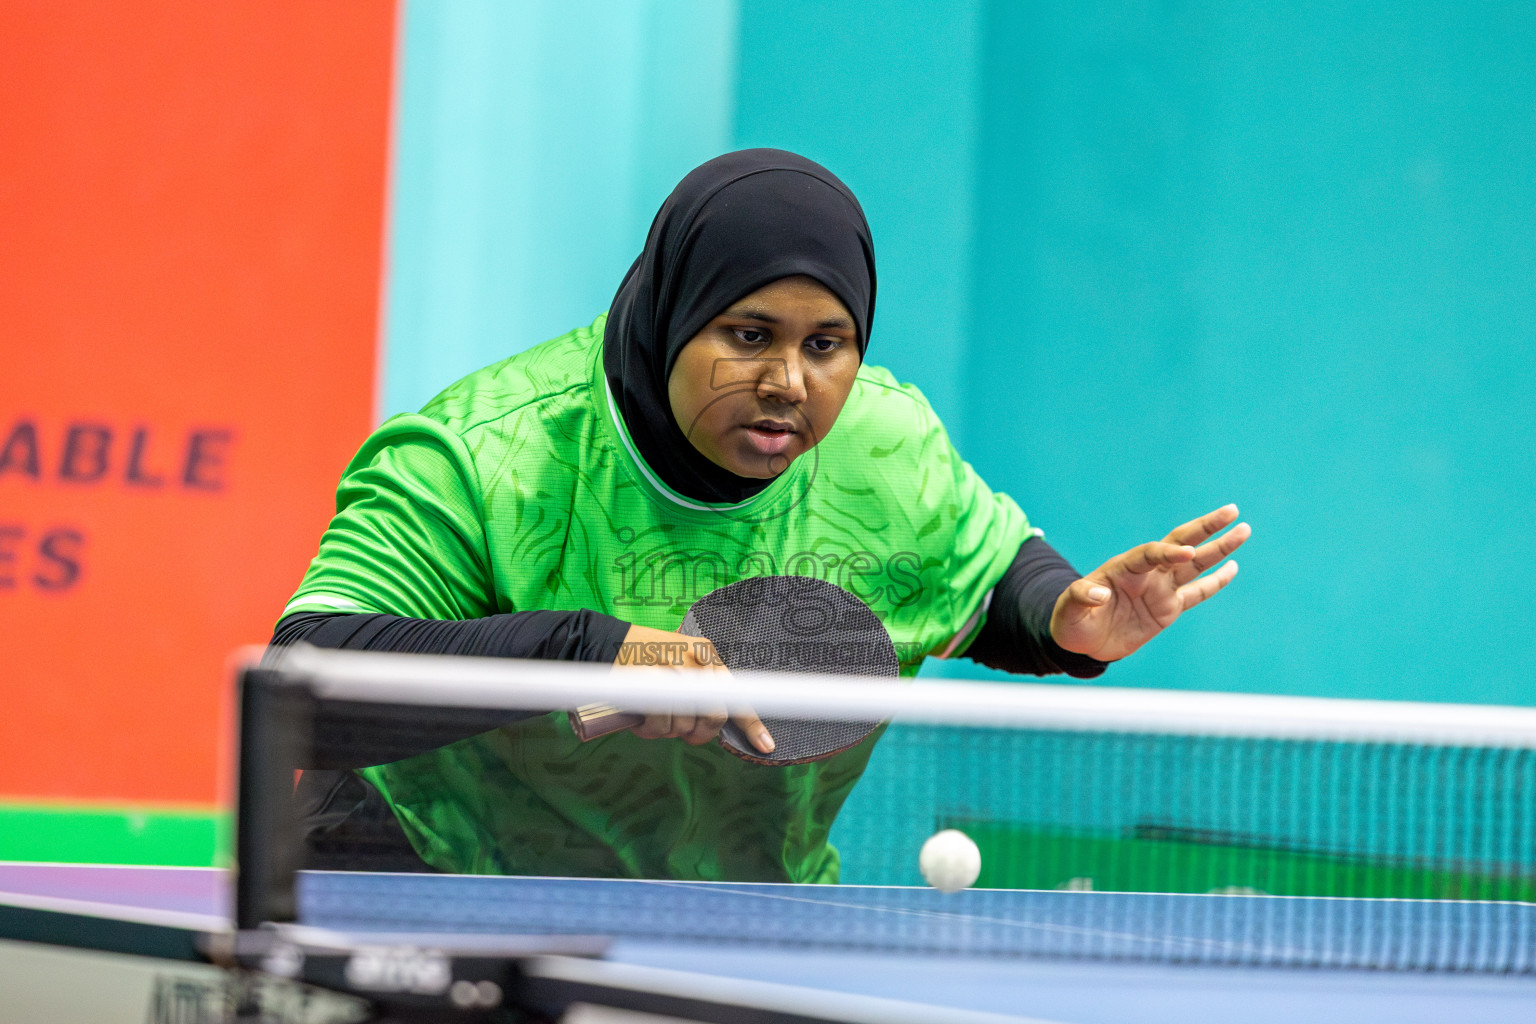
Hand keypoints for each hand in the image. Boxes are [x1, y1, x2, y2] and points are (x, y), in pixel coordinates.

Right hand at [612, 624, 774, 752]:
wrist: (605, 642)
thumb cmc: (644, 658)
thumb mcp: (679, 661)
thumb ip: (698, 688)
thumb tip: (708, 724)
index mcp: (708, 656)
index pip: (737, 694)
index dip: (752, 724)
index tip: (766, 746)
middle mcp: (697, 661)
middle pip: (713, 715)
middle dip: (697, 732)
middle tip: (679, 730)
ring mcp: (674, 670)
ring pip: (684, 724)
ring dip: (665, 730)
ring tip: (650, 717)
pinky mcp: (650, 683)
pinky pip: (660, 722)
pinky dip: (649, 729)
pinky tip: (640, 719)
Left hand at [1050, 504, 1249, 662]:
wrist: (1081, 640)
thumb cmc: (1071, 620)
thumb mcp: (1069, 609)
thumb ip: (1082, 597)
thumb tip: (1099, 594)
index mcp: (1123, 567)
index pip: (1150, 554)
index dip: (1168, 552)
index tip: (1188, 552)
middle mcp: (1146, 573)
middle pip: (1180, 544)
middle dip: (1206, 528)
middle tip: (1232, 511)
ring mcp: (1160, 589)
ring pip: (1196, 565)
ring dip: (1220, 549)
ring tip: (1244, 530)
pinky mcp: (1168, 608)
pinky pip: (1197, 592)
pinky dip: (1216, 581)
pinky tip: (1233, 567)